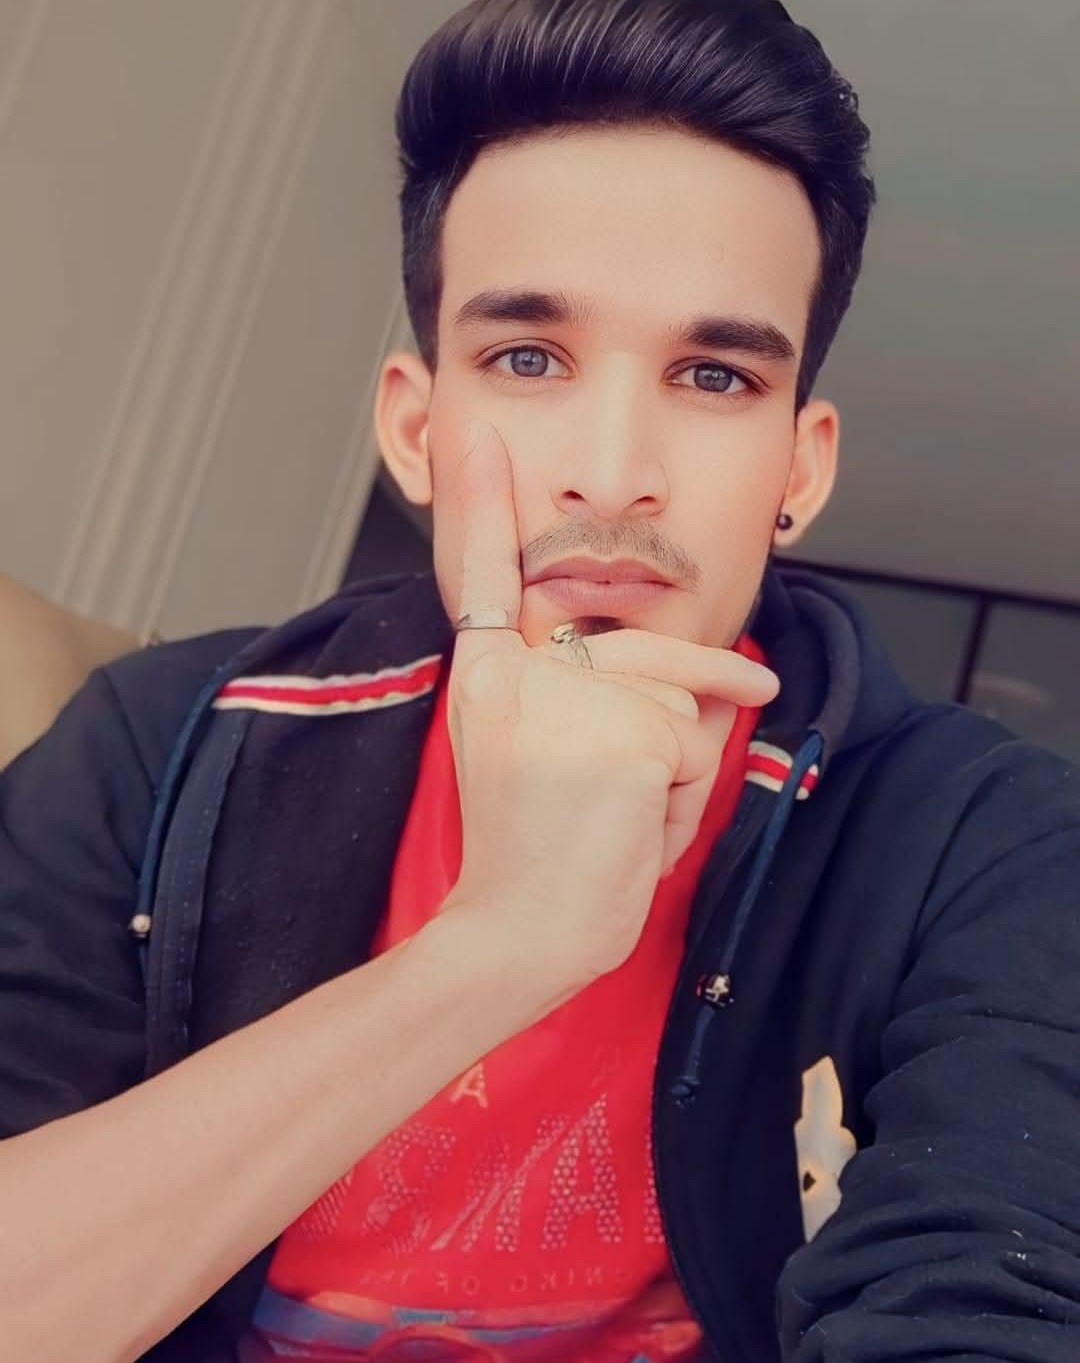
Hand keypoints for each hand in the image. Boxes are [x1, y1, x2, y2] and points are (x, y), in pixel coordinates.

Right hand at [436, 419, 779, 1021]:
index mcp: (489, 674)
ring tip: (613, 817)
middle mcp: (520, 671)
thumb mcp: (540, 757)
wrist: (517, 933)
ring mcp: (571, 698)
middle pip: (646, 654)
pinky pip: (699, 746)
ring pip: (682, 704)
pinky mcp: (624, 733)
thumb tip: (707, 674)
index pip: (481, 572)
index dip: (476, 498)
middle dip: (688, 699)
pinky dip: (684, 797)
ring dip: (675, 770)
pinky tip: (627, 828)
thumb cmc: (536, 856)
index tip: (473, 429)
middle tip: (645, 777)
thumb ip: (591, 698)